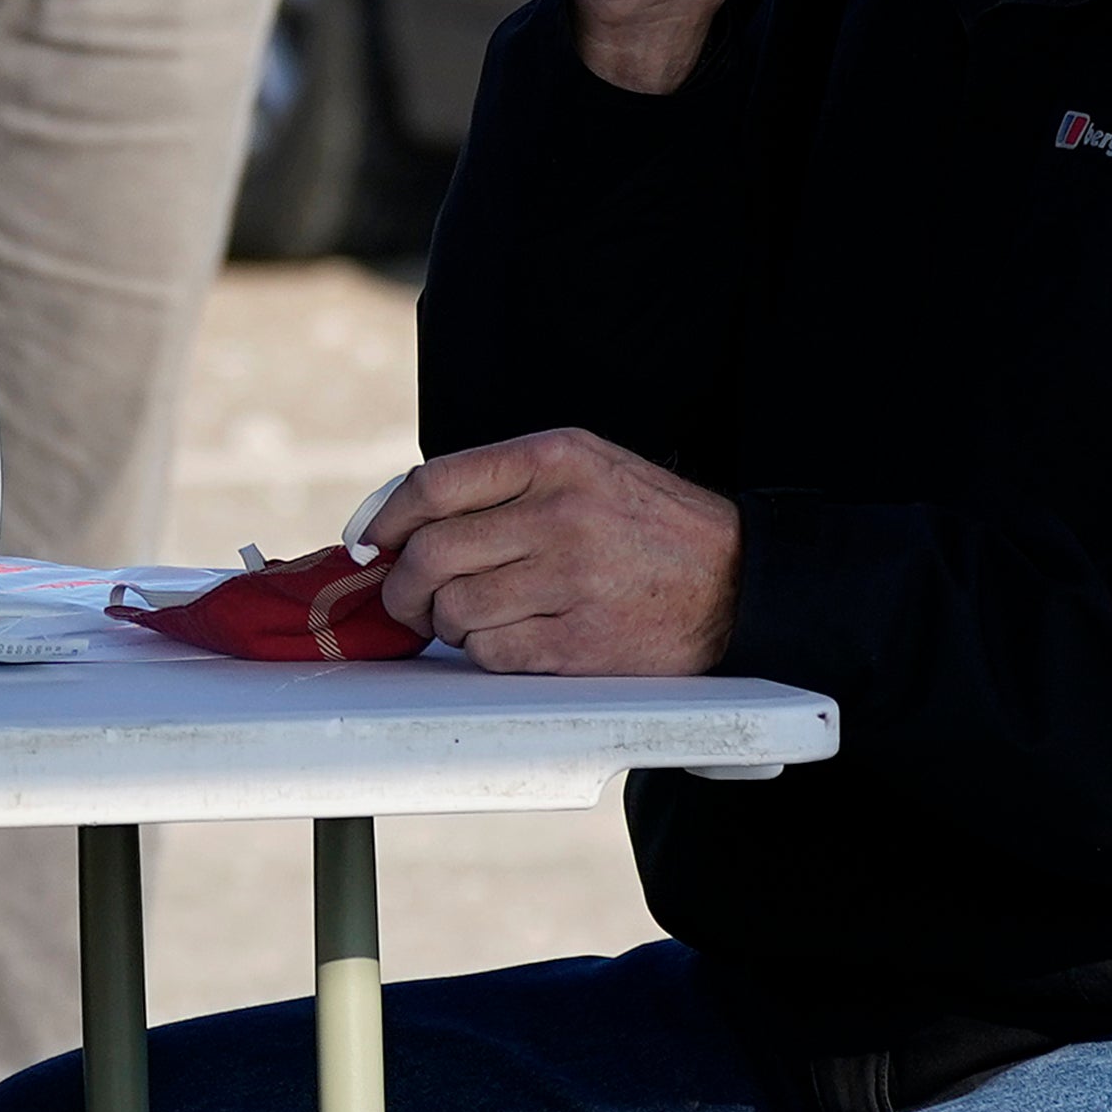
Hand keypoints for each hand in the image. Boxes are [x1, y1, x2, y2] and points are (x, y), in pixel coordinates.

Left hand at [365, 430, 739, 674]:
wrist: (739, 582)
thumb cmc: (646, 523)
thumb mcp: (583, 467)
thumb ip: (500, 481)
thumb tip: (400, 517)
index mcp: (554, 459)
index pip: (434, 484)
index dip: (386, 519)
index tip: (372, 542)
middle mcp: (561, 514)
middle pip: (433, 554)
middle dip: (403, 584)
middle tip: (404, 597)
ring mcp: (573, 582)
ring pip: (454, 609)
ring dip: (444, 622)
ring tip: (466, 617)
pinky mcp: (583, 645)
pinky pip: (492, 653)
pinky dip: (483, 652)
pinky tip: (506, 638)